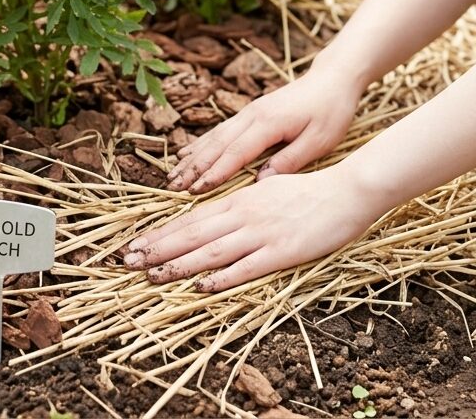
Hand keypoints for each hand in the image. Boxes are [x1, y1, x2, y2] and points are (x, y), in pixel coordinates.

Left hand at [122, 164, 386, 290]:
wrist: (347, 191)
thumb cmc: (311, 191)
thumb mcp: (270, 189)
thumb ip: (244, 202)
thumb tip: (220, 213)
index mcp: (241, 198)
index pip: (192, 217)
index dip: (162, 231)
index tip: (136, 243)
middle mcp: (245, 214)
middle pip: (194, 232)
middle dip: (158, 247)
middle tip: (127, 261)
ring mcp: (262, 233)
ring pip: (212, 250)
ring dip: (179, 264)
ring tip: (152, 275)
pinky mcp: (282, 252)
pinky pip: (247, 267)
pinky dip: (222, 277)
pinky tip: (201, 286)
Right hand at [166, 61, 364, 193]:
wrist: (333, 78)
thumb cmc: (331, 110)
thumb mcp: (319, 141)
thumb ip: (290, 161)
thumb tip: (261, 182)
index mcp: (268, 123)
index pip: (235, 153)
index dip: (214, 173)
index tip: (195, 192)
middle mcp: (252, 115)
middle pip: (216, 145)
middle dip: (193, 168)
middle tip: (172, 188)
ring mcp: (249, 111)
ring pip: (214, 136)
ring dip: (192, 157)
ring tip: (172, 175)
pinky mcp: (251, 112)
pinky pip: (220, 130)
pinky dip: (201, 144)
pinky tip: (188, 153)